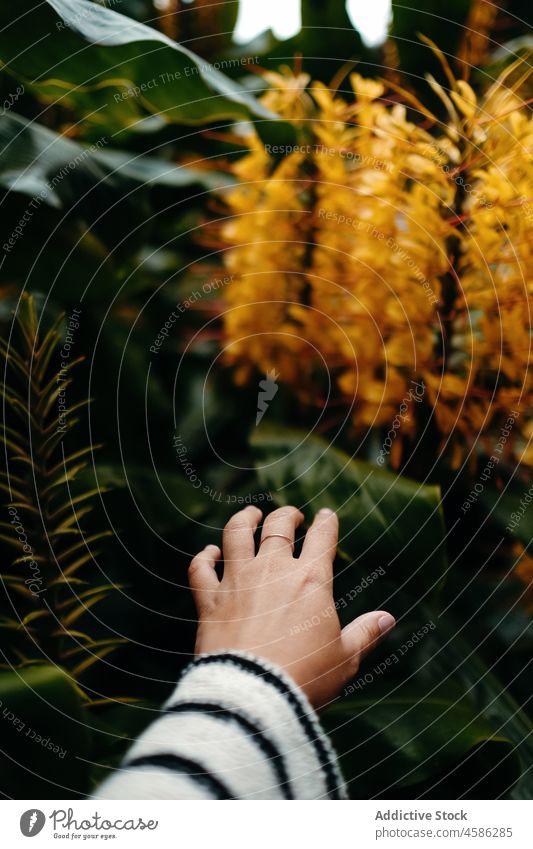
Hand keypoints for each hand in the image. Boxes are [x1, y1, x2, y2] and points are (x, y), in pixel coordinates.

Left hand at [189, 505, 394, 708]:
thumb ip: (365, 633)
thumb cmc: (305, 678)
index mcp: (311, 581)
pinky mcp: (210, 600)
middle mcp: (273, 571)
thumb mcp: (345, 658)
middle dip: (287, 516)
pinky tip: (209, 553)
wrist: (254, 695)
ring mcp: (238, 582)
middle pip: (278, 527)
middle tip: (292, 517)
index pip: (322, 538)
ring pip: (236, 534)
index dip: (326, 522)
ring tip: (250, 516)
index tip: (326, 515)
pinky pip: (201, 568)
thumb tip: (388, 619)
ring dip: (244, 520)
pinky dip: (204, 557)